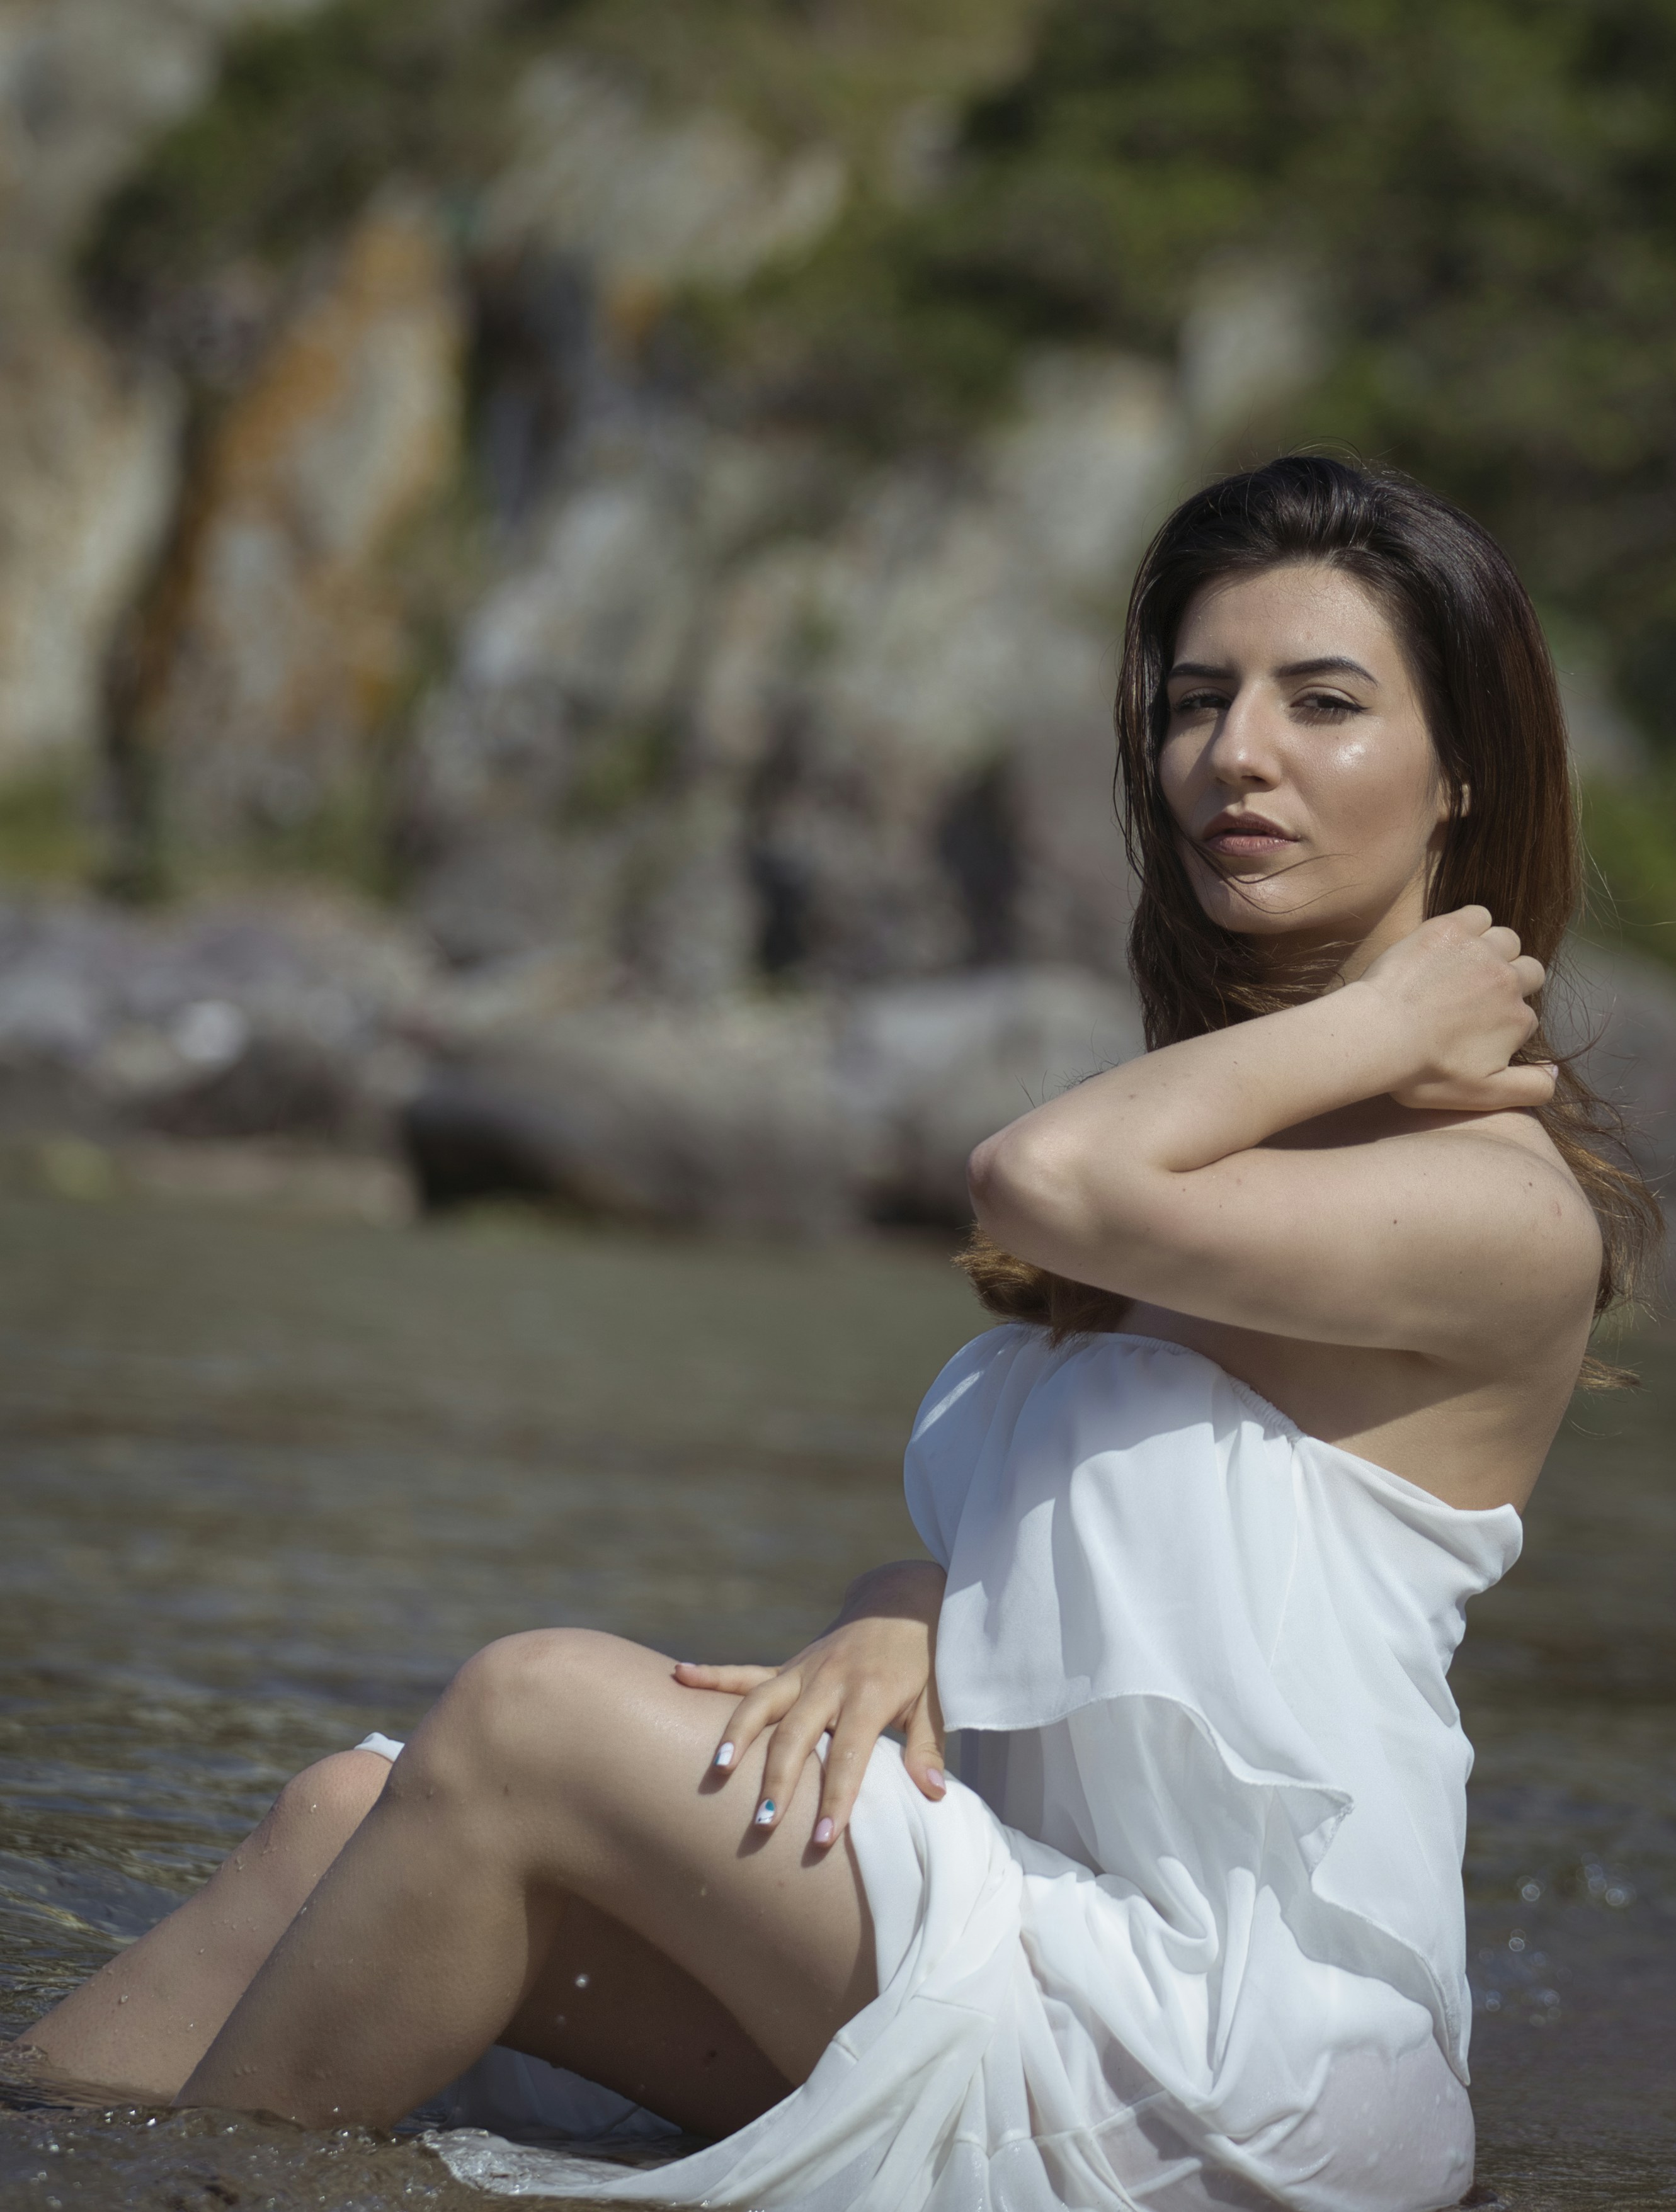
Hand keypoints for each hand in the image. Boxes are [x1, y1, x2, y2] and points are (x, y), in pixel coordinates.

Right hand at [673, 1560, 946, 1849]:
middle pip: (796, 1734)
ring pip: (761, 1702)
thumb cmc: (923, 1661)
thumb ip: (927, 1748)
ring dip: (737, 1736)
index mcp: (869, 1694)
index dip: (836, 1798)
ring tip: (716, 1772)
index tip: (822, 1840)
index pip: (850, 1755)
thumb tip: (933, 1796)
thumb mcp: (937, 1702)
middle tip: (762, 1823)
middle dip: (778, 1780)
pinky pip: (745, 1672)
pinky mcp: (789, 1666)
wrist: (904, 1602)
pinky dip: (711, 1674)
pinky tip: (678, 1675)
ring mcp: (804, 1670)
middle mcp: (830, 1680)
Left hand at [1359, 905, 1555, 1112]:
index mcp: (1518, 1019)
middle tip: (1472, 995)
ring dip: (1495, 950)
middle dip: (1512, 980)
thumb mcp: (1483, 1096)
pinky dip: (1471, 925)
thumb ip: (1530, 1089)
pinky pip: (1478, 915)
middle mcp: (1508, 981)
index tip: (1473, 1027)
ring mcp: (1481, 952)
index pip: (1525, 1013)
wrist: (1377, 1035)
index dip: (1503, 1019)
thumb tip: (1557, 1073)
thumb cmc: (1423, 1071)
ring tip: (1462, 967)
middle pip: (1529, 970)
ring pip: (1507, 940)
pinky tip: (1451, 941)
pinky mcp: (1450, 930)